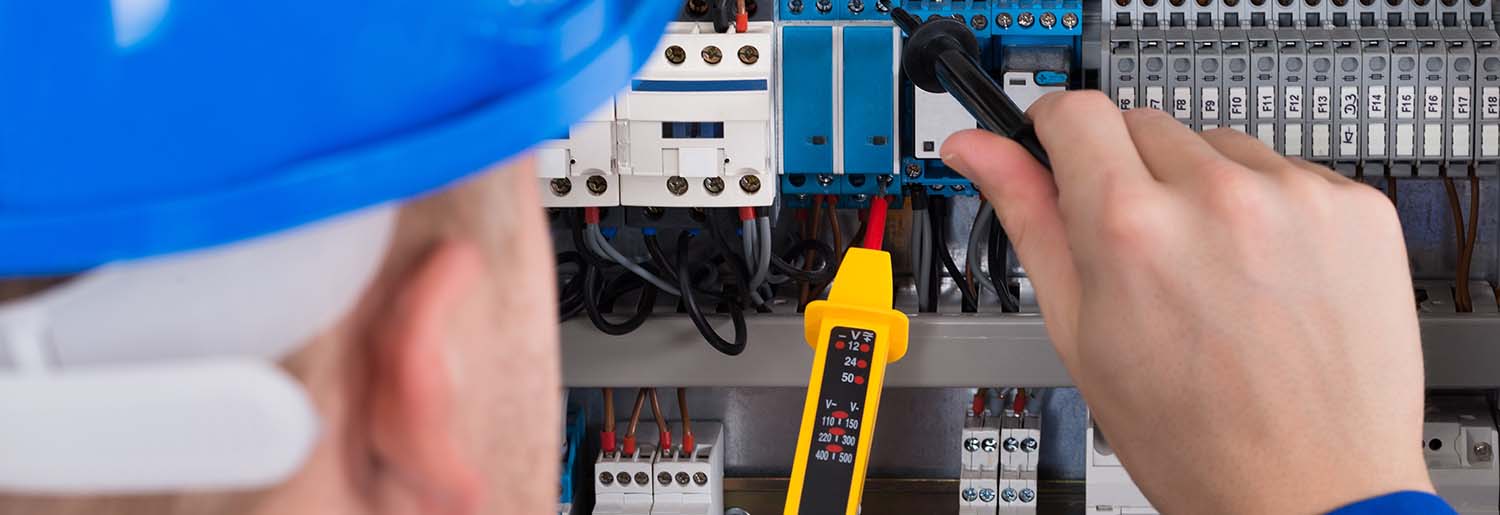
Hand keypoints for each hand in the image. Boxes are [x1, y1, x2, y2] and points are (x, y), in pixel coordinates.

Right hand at [942, 93, 1431, 514]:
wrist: (1313, 491)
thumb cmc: (1193, 438)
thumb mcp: (1080, 333)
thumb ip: (1029, 219)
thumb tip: (981, 151)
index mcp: (1130, 228)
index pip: (1074, 113)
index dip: (1055, 132)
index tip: (1060, 151)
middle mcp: (1217, 197)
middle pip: (1144, 125)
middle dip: (1129, 175)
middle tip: (1144, 255)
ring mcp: (1296, 199)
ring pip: (1218, 147)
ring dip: (1203, 190)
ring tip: (1213, 275)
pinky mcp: (1355, 210)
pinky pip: (1289, 174)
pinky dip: (1270, 210)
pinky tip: (1266, 277)